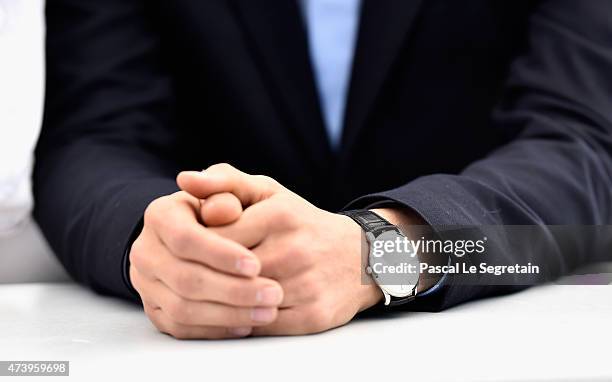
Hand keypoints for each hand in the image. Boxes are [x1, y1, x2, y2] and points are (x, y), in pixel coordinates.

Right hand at [129, 190, 284, 338]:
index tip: (256, 264)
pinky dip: (216, 329)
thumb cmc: (224, 210)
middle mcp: (145, 251)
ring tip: (267, 311)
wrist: (201, 234)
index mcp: (159, 215)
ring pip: (183, 309)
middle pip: (185, 278)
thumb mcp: (231, 190)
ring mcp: (146, 284)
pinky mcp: (155, 311)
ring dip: (229, 314)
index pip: (185, 238)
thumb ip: (226, 187)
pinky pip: (183, 328)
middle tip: (273, 294)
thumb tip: (217, 199)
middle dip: (233, 289)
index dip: (220, 254)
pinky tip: (247, 324)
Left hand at [177, 164, 383, 335]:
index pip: (215, 236)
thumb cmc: (301, 223)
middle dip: (203, 276)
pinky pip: (261, 325)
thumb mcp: (268, 193)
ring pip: (242, 303)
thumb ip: (225, 183)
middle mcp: (294, 250)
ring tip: (206, 296)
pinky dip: (242, 321)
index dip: (196, 246)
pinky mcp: (312, 316)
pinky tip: (233, 312)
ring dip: (219, 303)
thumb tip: (184, 179)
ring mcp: (304, 285)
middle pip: (226, 273)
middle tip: (188, 276)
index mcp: (279, 215)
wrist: (360, 256)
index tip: (189, 250)